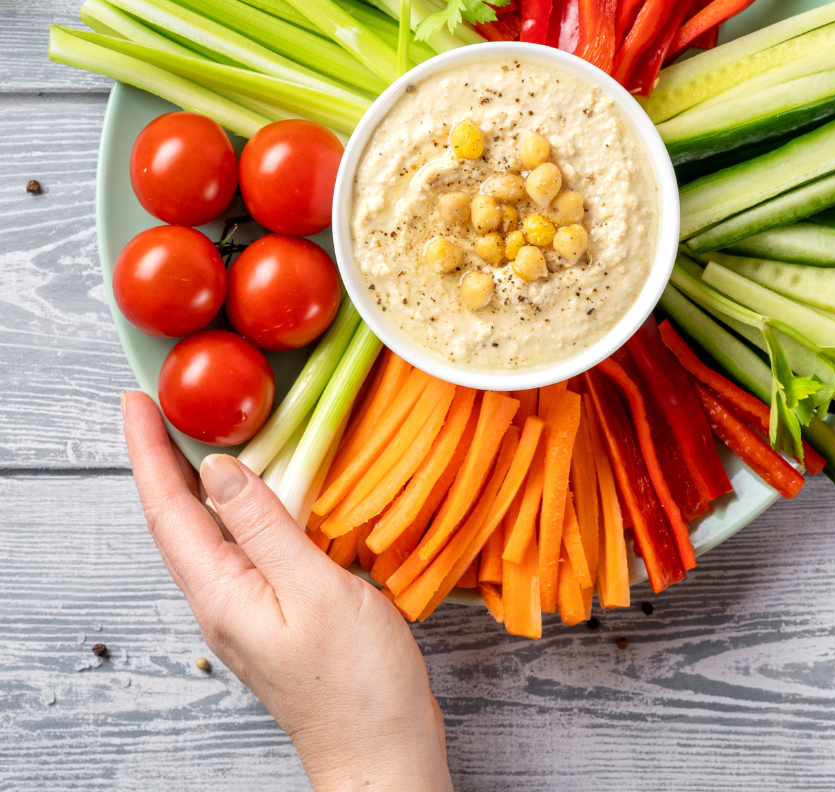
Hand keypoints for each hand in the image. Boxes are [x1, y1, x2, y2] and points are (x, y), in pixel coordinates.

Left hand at [122, 391, 452, 791]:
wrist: (381, 749)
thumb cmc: (355, 681)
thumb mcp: (314, 591)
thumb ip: (266, 528)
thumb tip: (219, 470)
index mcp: (222, 592)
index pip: (169, 509)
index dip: (148, 451)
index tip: (136, 401)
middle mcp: (224, 598)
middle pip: (179, 517)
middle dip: (161, 458)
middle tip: (161, 405)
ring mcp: (249, 607)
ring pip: (210, 530)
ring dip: (196, 479)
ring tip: (199, 434)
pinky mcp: (277, 610)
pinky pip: (244, 544)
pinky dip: (240, 504)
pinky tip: (261, 492)